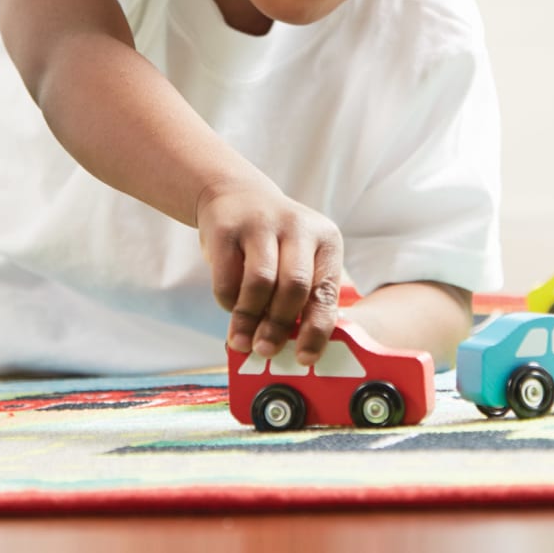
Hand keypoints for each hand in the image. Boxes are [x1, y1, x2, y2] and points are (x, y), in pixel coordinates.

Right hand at [196, 177, 342, 364]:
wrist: (233, 194)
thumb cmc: (273, 242)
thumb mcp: (299, 257)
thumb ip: (301, 297)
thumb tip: (291, 349)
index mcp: (325, 239)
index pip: (326, 291)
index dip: (316, 329)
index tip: (303, 357)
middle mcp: (298, 227)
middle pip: (294, 286)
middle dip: (278, 325)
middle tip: (265, 349)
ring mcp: (261, 223)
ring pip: (260, 282)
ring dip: (250, 318)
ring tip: (242, 339)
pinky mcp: (227, 228)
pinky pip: (227, 277)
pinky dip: (228, 301)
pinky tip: (230, 306)